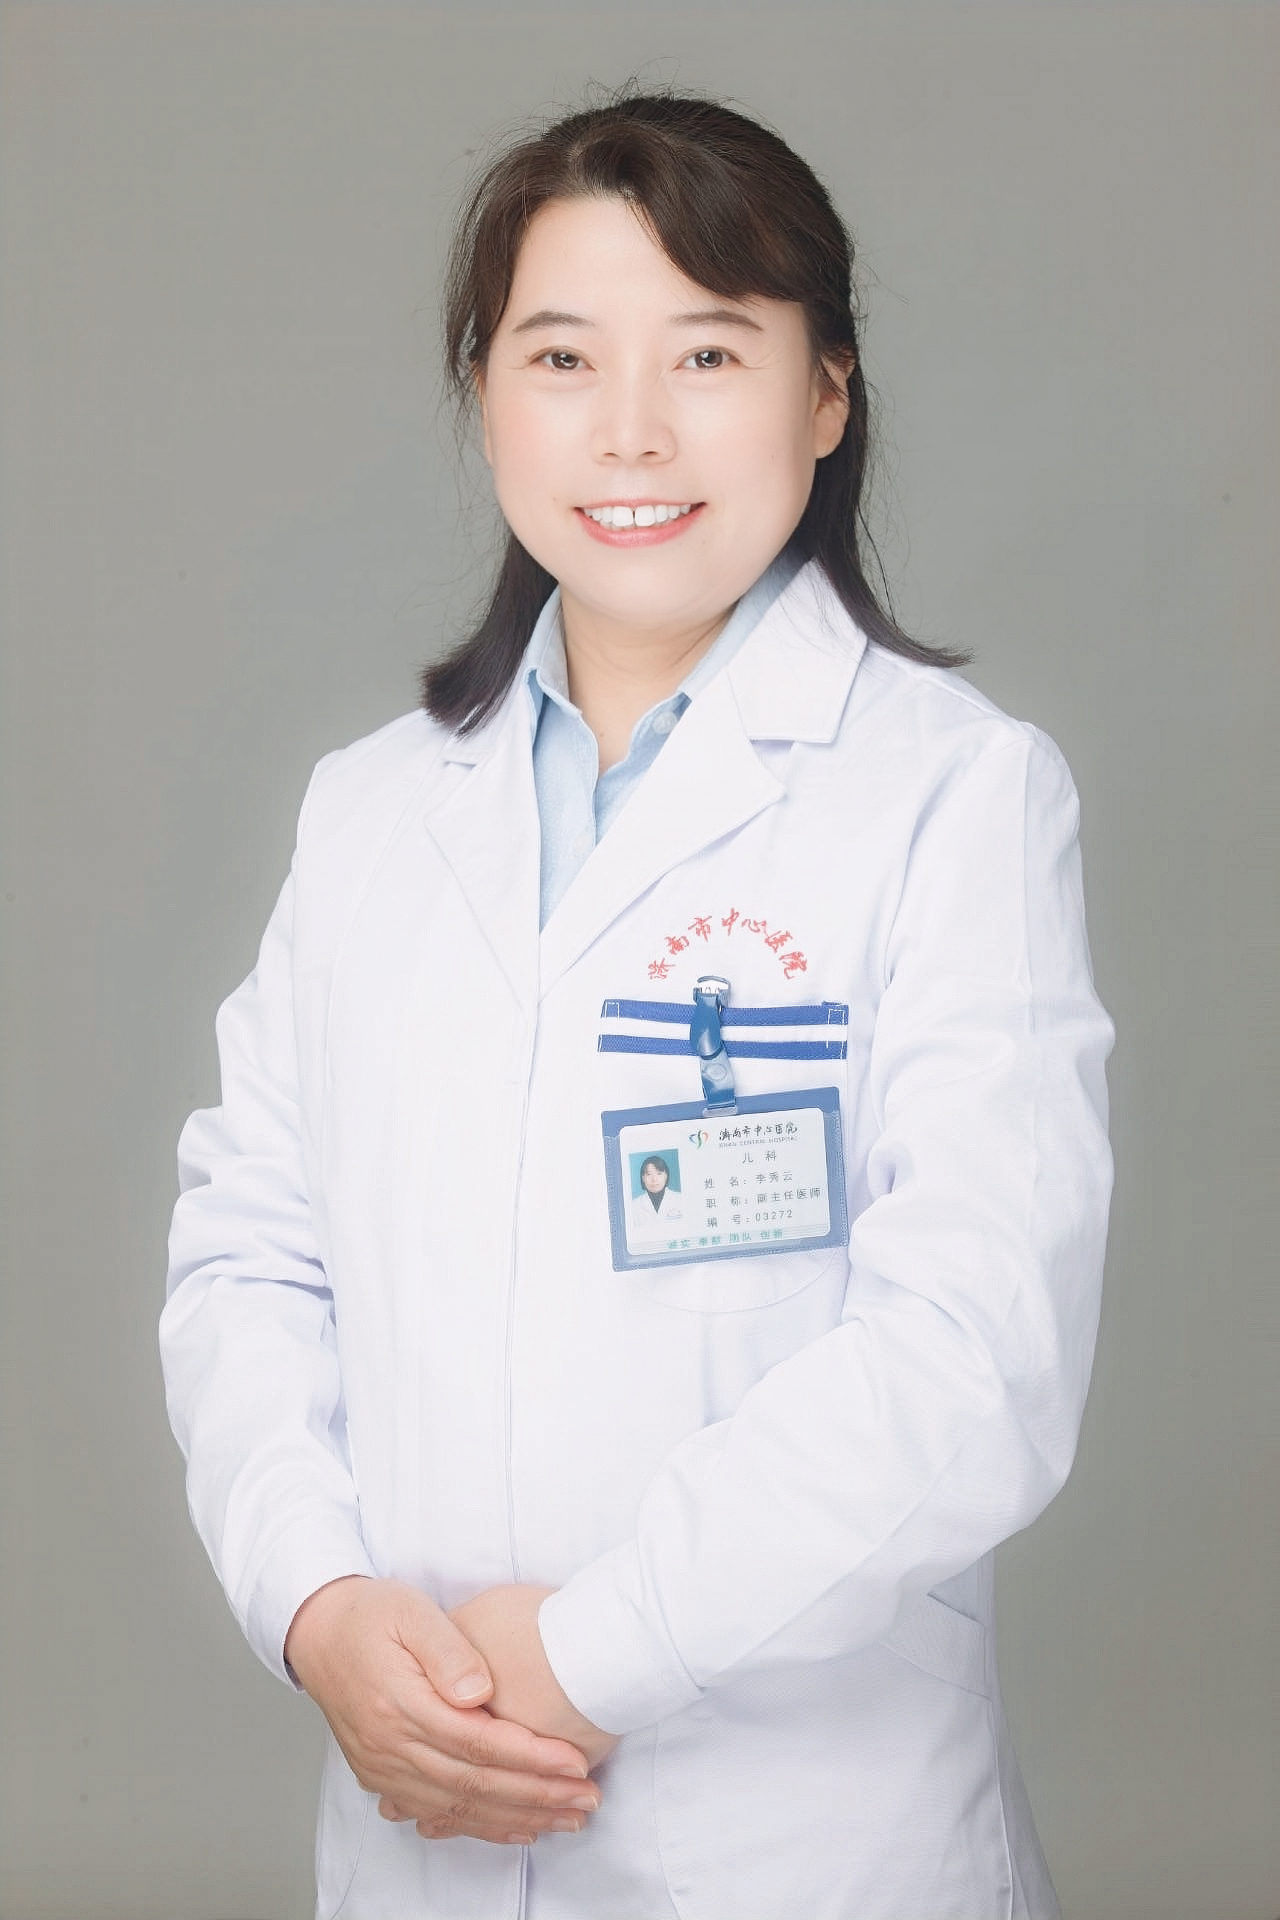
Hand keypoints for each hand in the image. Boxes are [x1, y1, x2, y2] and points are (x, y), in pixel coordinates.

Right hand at [284, 1576, 602, 1844]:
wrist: (317, 1633)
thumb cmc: (369, 1615)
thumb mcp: (411, 1612)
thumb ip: (448, 1650)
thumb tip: (480, 1691)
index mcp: (399, 1706)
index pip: (478, 1743)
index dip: (530, 1758)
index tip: (574, 1762)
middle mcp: (389, 1747)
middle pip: (474, 1784)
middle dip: (537, 1796)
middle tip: (587, 1799)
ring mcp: (383, 1769)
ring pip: (459, 1808)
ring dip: (517, 1818)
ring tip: (567, 1819)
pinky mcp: (382, 1777)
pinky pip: (436, 1814)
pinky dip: (480, 1826)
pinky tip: (516, 1828)